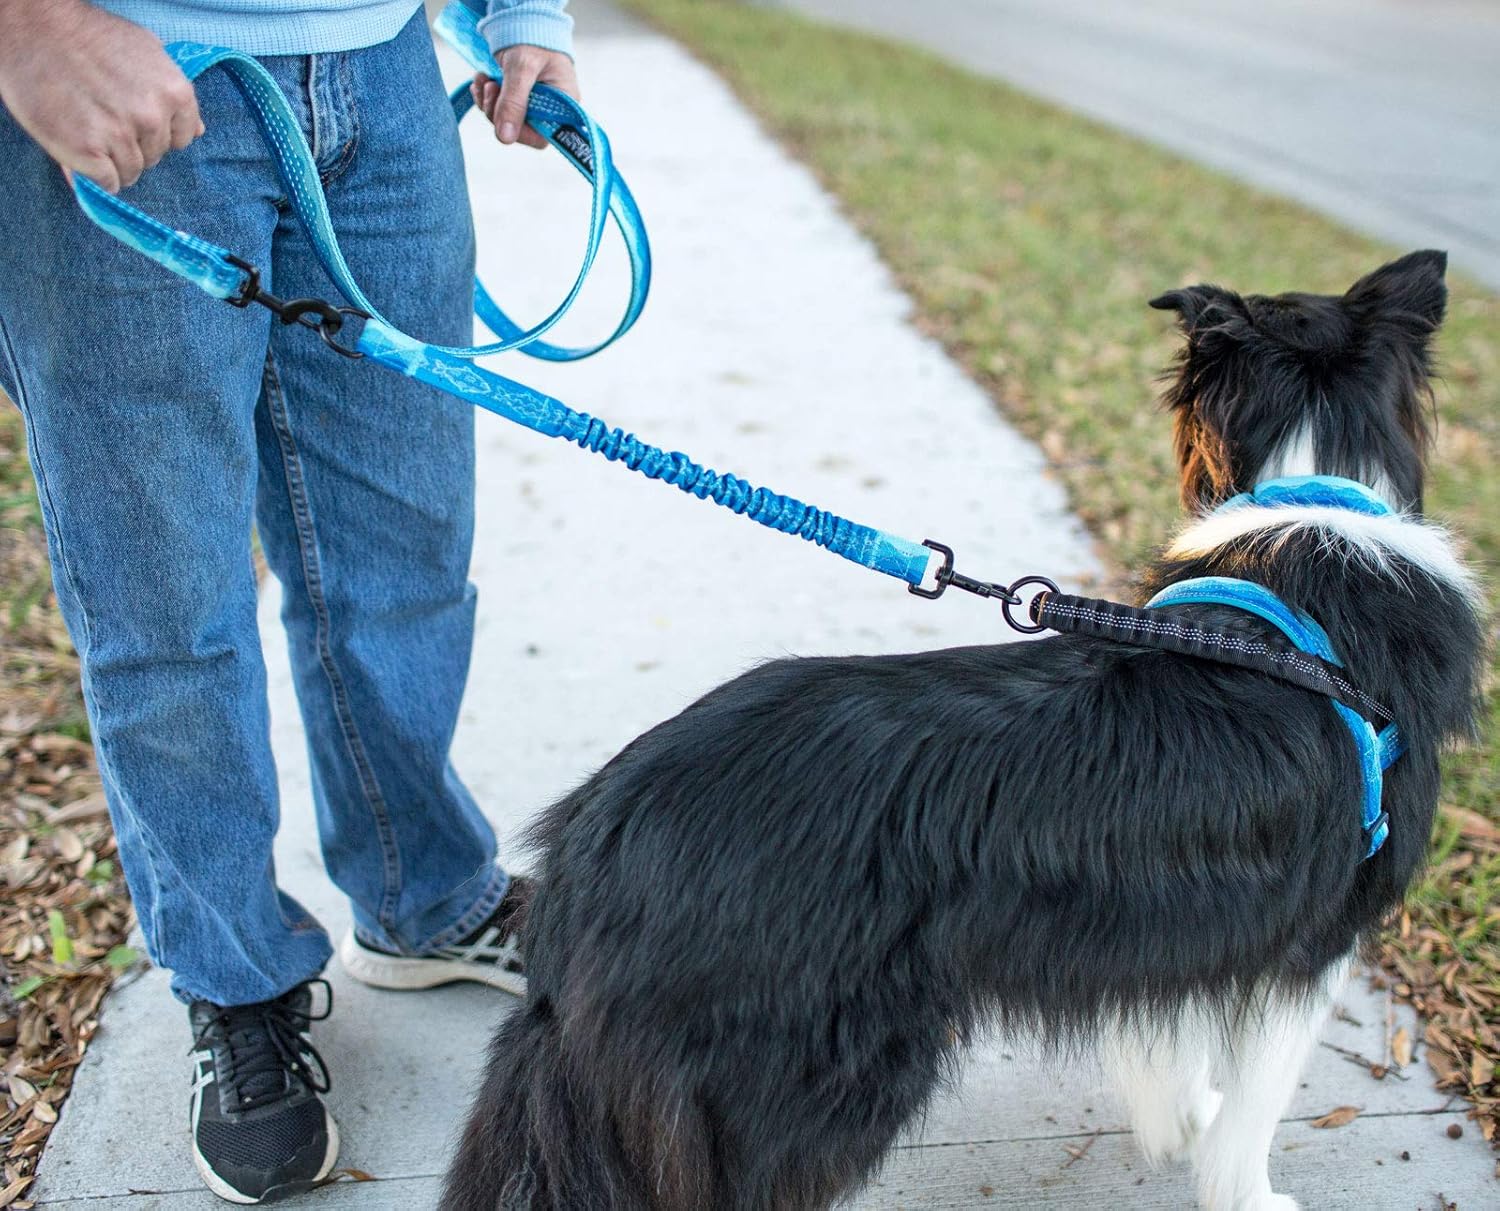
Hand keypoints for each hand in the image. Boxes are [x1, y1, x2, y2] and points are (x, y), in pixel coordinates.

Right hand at [0, 0, 202, 192]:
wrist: (32, 26)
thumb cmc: (86, 35)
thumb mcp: (144, 51)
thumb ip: (172, 94)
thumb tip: (198, 132)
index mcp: (175, 93)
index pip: (183, 138)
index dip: (156, 133)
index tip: (133, 121)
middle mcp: (153, 117)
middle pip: (155, 156)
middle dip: (133, 145)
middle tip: (102, 119)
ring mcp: (121, 136)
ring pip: (131, 172)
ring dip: (111, 161)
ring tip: (87, 130)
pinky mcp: (88, 152)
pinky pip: (107, 183)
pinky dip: (94, 176)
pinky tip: (80, 149)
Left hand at [470, 45, 578, 149]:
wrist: (524, 20)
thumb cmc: (532, 39)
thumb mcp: (522, 68)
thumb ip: (514, 102)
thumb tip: (505, 138)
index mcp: (563, 105)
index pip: (541, 137)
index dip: (519, 131)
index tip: (503, 113)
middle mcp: (550, 110)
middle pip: (519, 130)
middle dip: (497, 112)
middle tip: (489, 87)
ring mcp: (533, 106)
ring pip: (504, 121)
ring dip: (488, 102)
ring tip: (484, 79)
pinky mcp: (518, 100)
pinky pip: (498, 110)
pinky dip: (486, 97)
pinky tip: (482, 81)